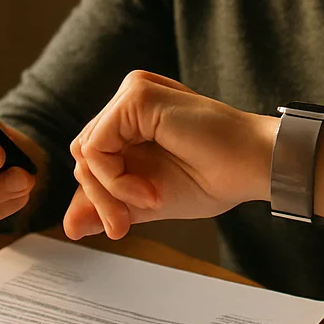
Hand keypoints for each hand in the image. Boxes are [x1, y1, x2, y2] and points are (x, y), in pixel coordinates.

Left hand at [65, 71, 275, 240]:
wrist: (253, 167)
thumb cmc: (213, 177)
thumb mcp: (145, 200)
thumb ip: (108, 205)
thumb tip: (70, 225)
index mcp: (132, 120)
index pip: (91, 159)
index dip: (99, 198)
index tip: (120, 230)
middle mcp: (129, 100)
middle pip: (83, 155)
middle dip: (100, 198)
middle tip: (123, 228)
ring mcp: (132, 94)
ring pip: (86, 152)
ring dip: (110, 191)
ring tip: (151, 204)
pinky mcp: (136, 95)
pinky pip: (97, 146)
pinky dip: (116, 179)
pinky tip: (150, 192)